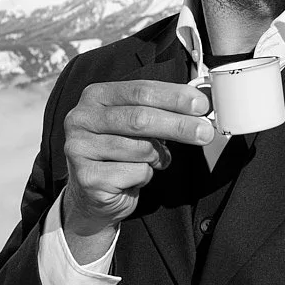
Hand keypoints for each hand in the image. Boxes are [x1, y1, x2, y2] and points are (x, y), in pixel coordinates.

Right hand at [60, 79, 214, 247]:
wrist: (94, 193)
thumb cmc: (121, 151)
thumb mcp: (136, 123)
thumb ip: (161, 110)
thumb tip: (199, 106)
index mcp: (96, 96)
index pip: (141, 91)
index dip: (175, 97)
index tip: (201, 105)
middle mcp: (81, 119)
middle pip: (140, 118)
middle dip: (179, 125)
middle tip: (205, 132)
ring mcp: (79, 148)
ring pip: (141, 148)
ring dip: (159, 156)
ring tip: (155, 158)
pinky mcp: (87, 177)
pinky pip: (135, 173)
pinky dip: (146, 175)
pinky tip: (135, 175)